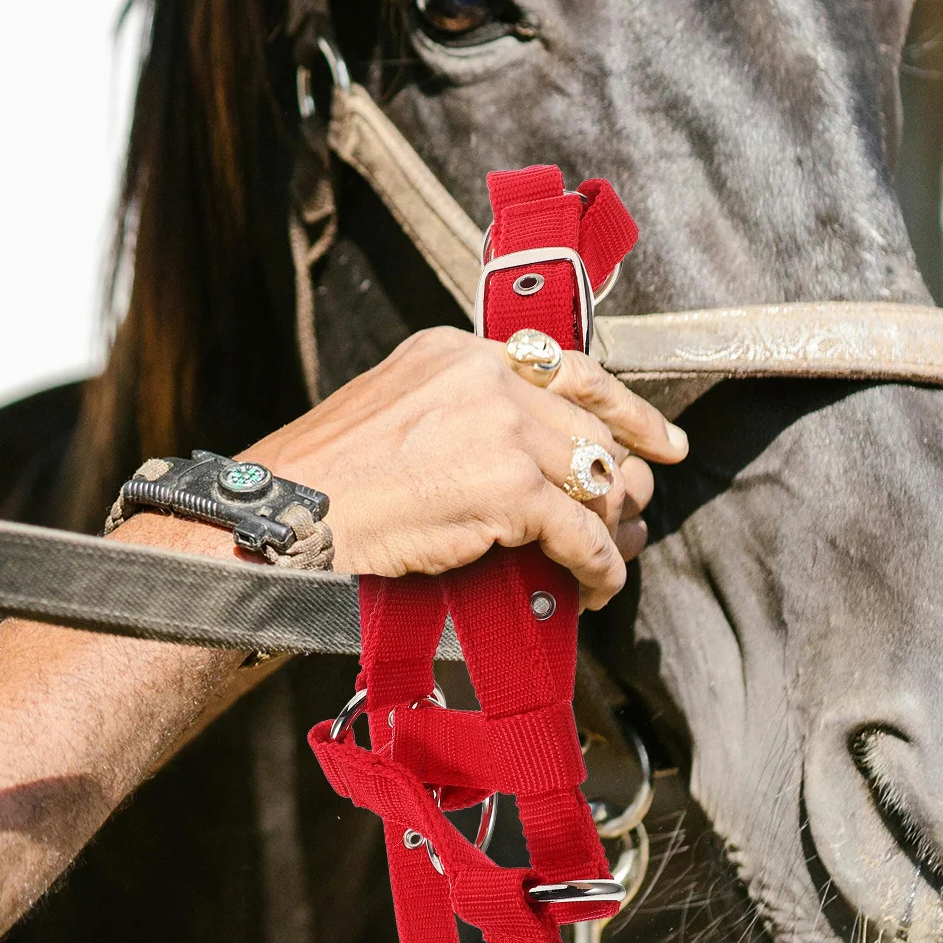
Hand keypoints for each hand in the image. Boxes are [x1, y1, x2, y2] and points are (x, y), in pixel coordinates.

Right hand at [244, 327, 686, 608]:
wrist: (284, 515)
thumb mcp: (391, 411)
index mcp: (456, 352)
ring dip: (612, 529)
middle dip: (621, 480)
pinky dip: (597, 569)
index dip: (627, 409)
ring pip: (598, 480)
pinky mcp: (511, 489)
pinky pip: (582, 535)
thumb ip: (456, 414)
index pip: (568, 369)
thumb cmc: (320, 481)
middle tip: (631, 515)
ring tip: (608, 558)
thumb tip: (518, 457)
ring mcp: (503, 430)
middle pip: (592, 428)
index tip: (659, 440)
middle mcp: (486, 378)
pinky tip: (592, 589)